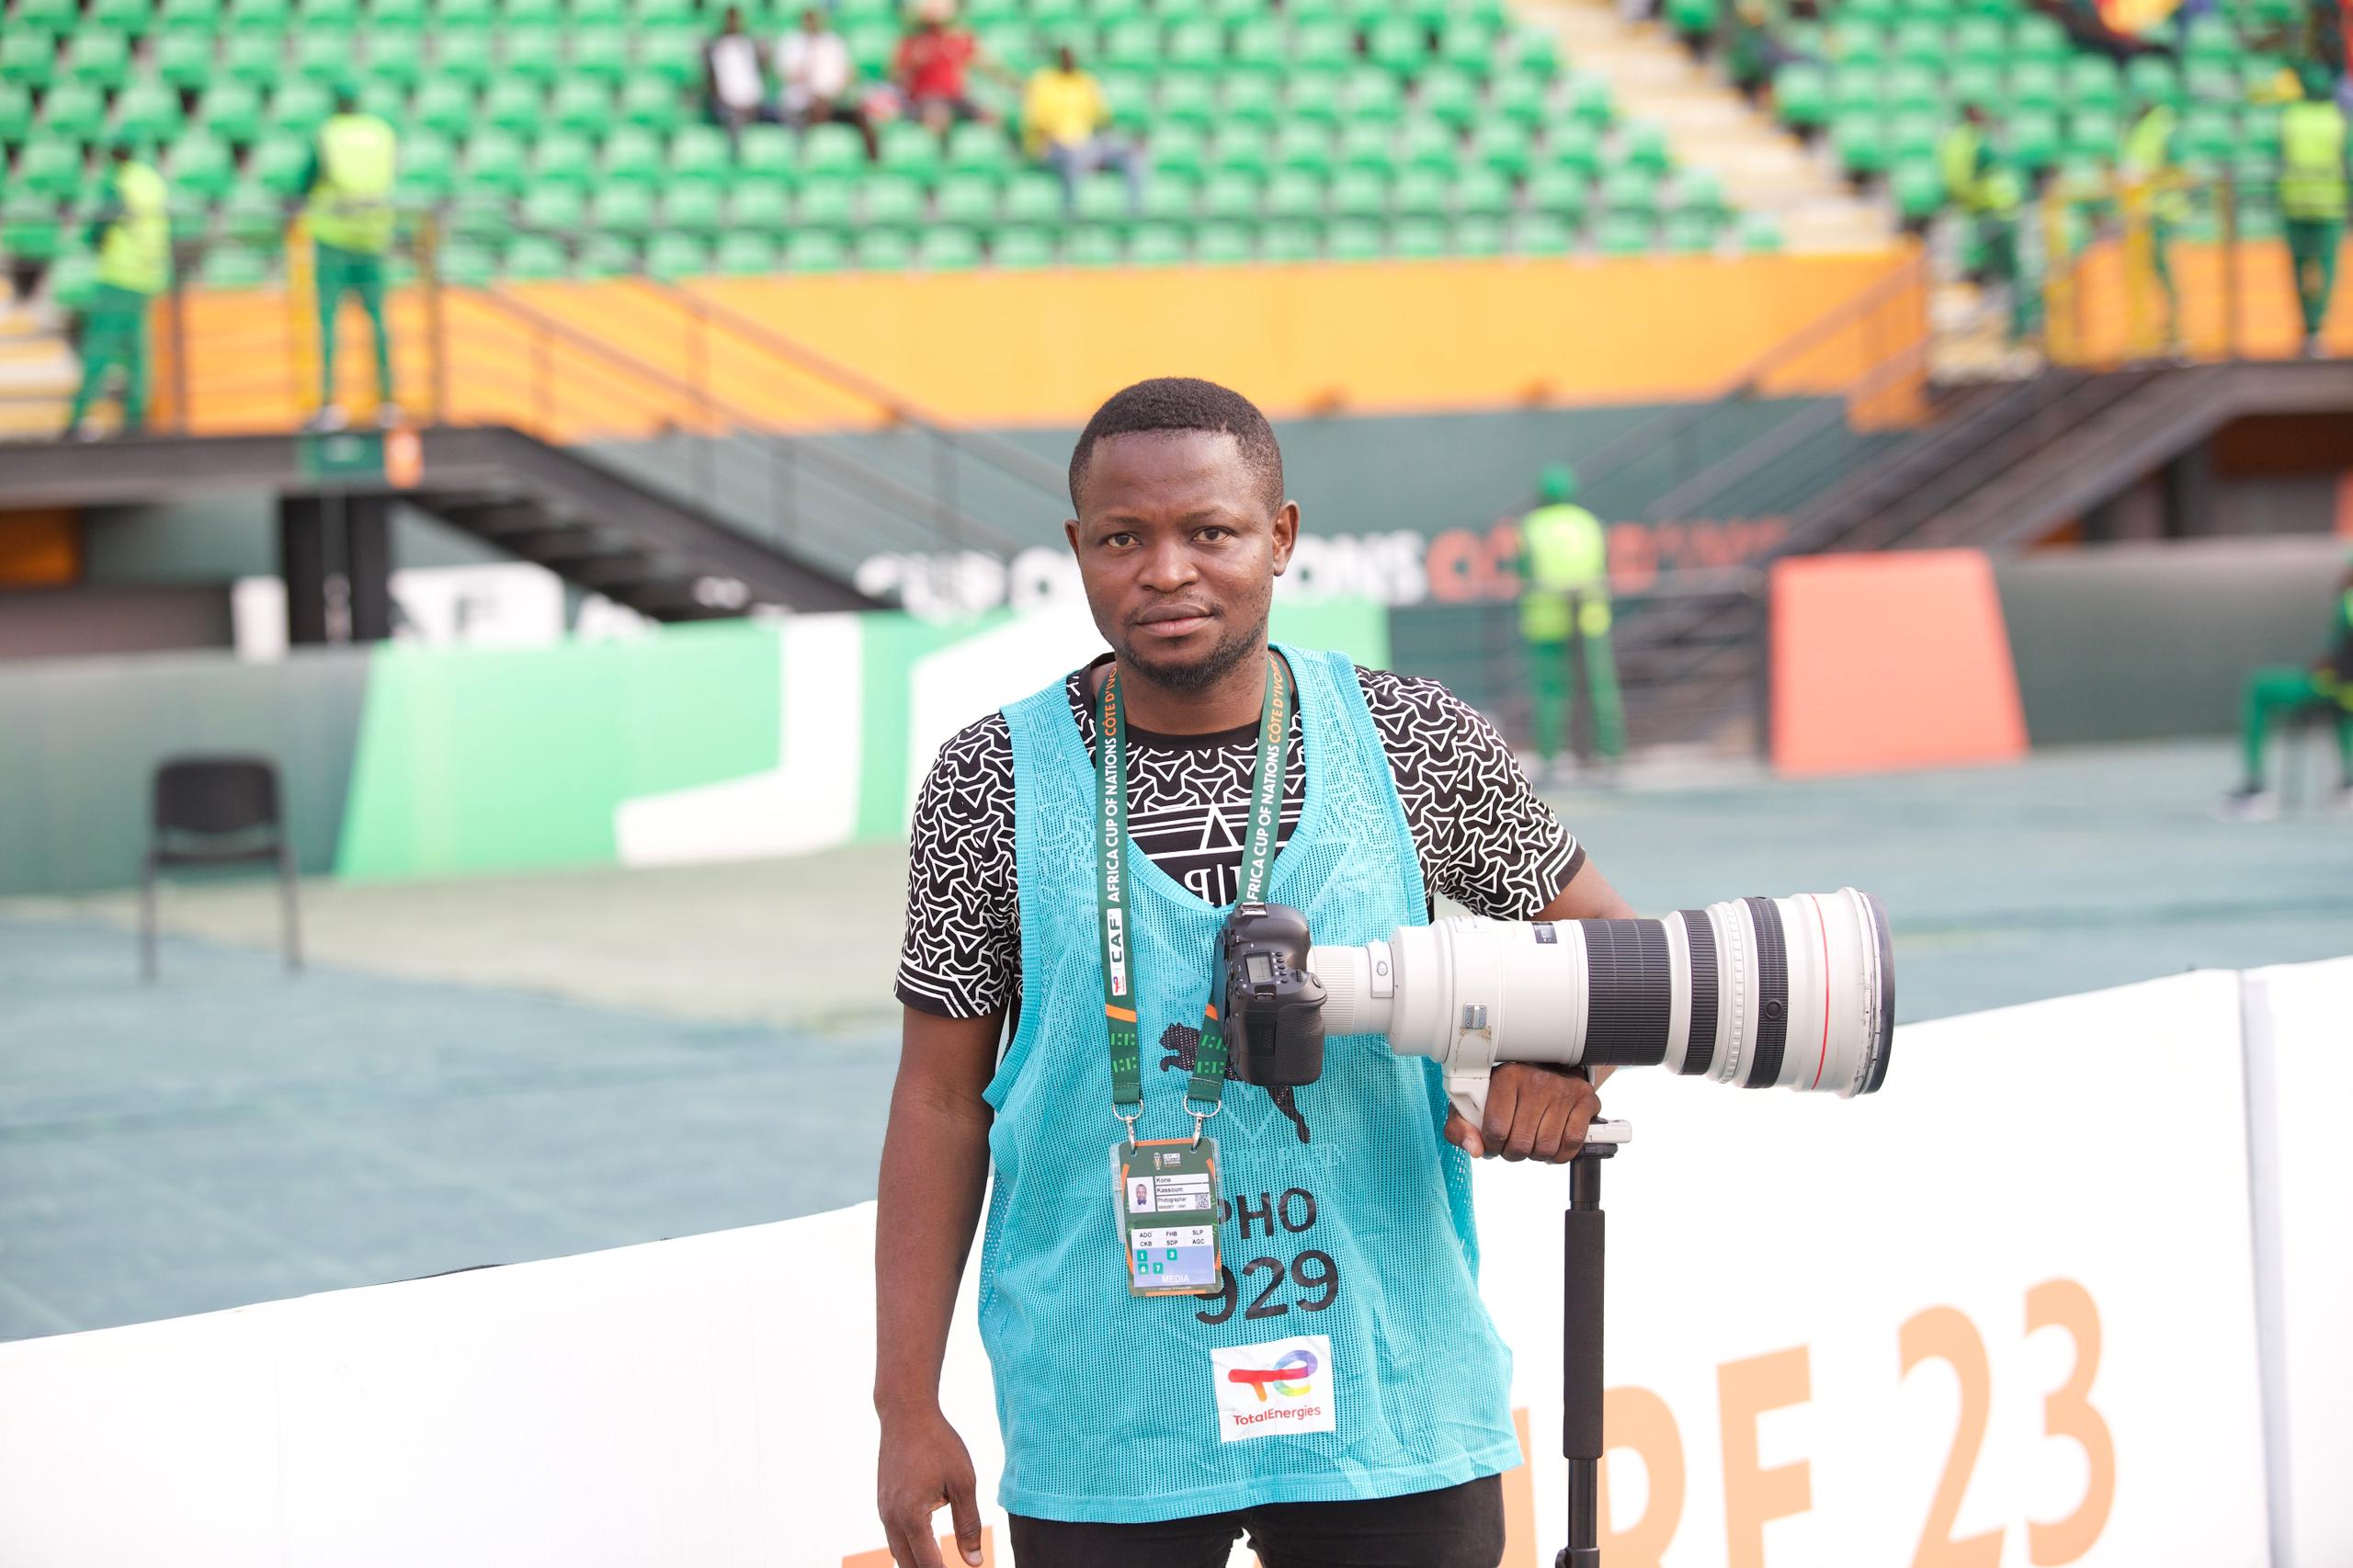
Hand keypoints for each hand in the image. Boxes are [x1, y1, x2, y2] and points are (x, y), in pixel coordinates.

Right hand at [877, 1406, 983, 1566]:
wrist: (906, 1413)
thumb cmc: (939, 1444)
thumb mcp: (963, 1483)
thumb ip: (968, 1525)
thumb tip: (974, 1562)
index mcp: (912, 1516)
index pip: (929, 1564)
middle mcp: (891, 1518)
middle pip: (908, 1565)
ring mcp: (884, 1510)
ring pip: (898, 1552)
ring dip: (917, 1561)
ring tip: (938, 1562)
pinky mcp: (883, 1500)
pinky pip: (894, 1534)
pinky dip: (909, 1546)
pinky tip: (924, 1545)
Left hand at [1443, 1064, 1599, 1162]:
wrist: (1550, 1069)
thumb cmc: (1509, 1093)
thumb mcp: (1474, 1104)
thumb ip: (1460, 1128)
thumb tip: (1475, 1149)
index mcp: (1506, 1076)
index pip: (1495, 1129)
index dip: (1492, 1146)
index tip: (1494, 1143)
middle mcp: (1536, 1080)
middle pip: (1520, 1144)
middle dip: (1513, 1153)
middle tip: (1513, 1144)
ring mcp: (1563, 1090)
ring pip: (1546, 1148)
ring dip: (1536, 1154)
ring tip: (1531, 1141)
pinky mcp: (1585, 1101)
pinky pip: (1571, 1144)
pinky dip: (1560, 1154)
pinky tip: (1551, 1144)